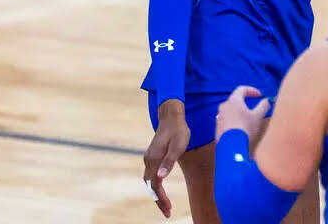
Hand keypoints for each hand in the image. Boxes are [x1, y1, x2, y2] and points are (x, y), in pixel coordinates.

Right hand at [142, 98, 189, 218]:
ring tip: (165, 205)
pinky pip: (151, 175)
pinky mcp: (152, 156)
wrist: (171, 115)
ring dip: (156, 194)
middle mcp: (148, 160)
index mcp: (154, 159)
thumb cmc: (178, 130)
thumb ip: (169, 161)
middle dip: (158, 200)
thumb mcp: (179, 145)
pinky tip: (161, 190)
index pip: (155, 185)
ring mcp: (149, 158)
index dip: (160, 199)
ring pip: (149, 181)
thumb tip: (160, 178)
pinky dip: (155, 185)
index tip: (168, 210)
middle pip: (150, 186)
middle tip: (167, 212)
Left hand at [214, 85, 270, 141]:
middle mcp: (224, 107)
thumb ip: (264, 105)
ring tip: (248, 121)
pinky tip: (241, 130)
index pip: (242, 89)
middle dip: (245, 102)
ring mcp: (219, 118)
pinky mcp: (217, 128)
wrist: (232, 147)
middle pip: (235, 100)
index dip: (252, 90)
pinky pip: (227, 121)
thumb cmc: (246, 128)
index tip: (259, 95)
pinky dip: (234, 122)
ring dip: (239, 113)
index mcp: (233, 101)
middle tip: (253, 108)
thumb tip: (268, 100)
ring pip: (230, 111)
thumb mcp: (258, 116)